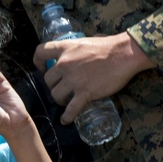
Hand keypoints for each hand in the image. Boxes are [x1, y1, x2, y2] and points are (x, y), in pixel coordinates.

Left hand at [33, 32, 152, 122]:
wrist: (124, 54)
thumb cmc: (109, 45)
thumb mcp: (85, 41)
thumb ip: (75, 48)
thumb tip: (76, 51)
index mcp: (64, 48)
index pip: (40, 52)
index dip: (38, 62)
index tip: (42, 68)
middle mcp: (65, 64)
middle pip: (47, 79)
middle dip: (52, 85)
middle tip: (60, 88)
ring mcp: (74, 79)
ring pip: (55, 94)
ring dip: (59, 99)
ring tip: (65, 101)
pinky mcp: (85, 92)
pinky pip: (71, 108)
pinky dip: (67, 116)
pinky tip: (66, 120)